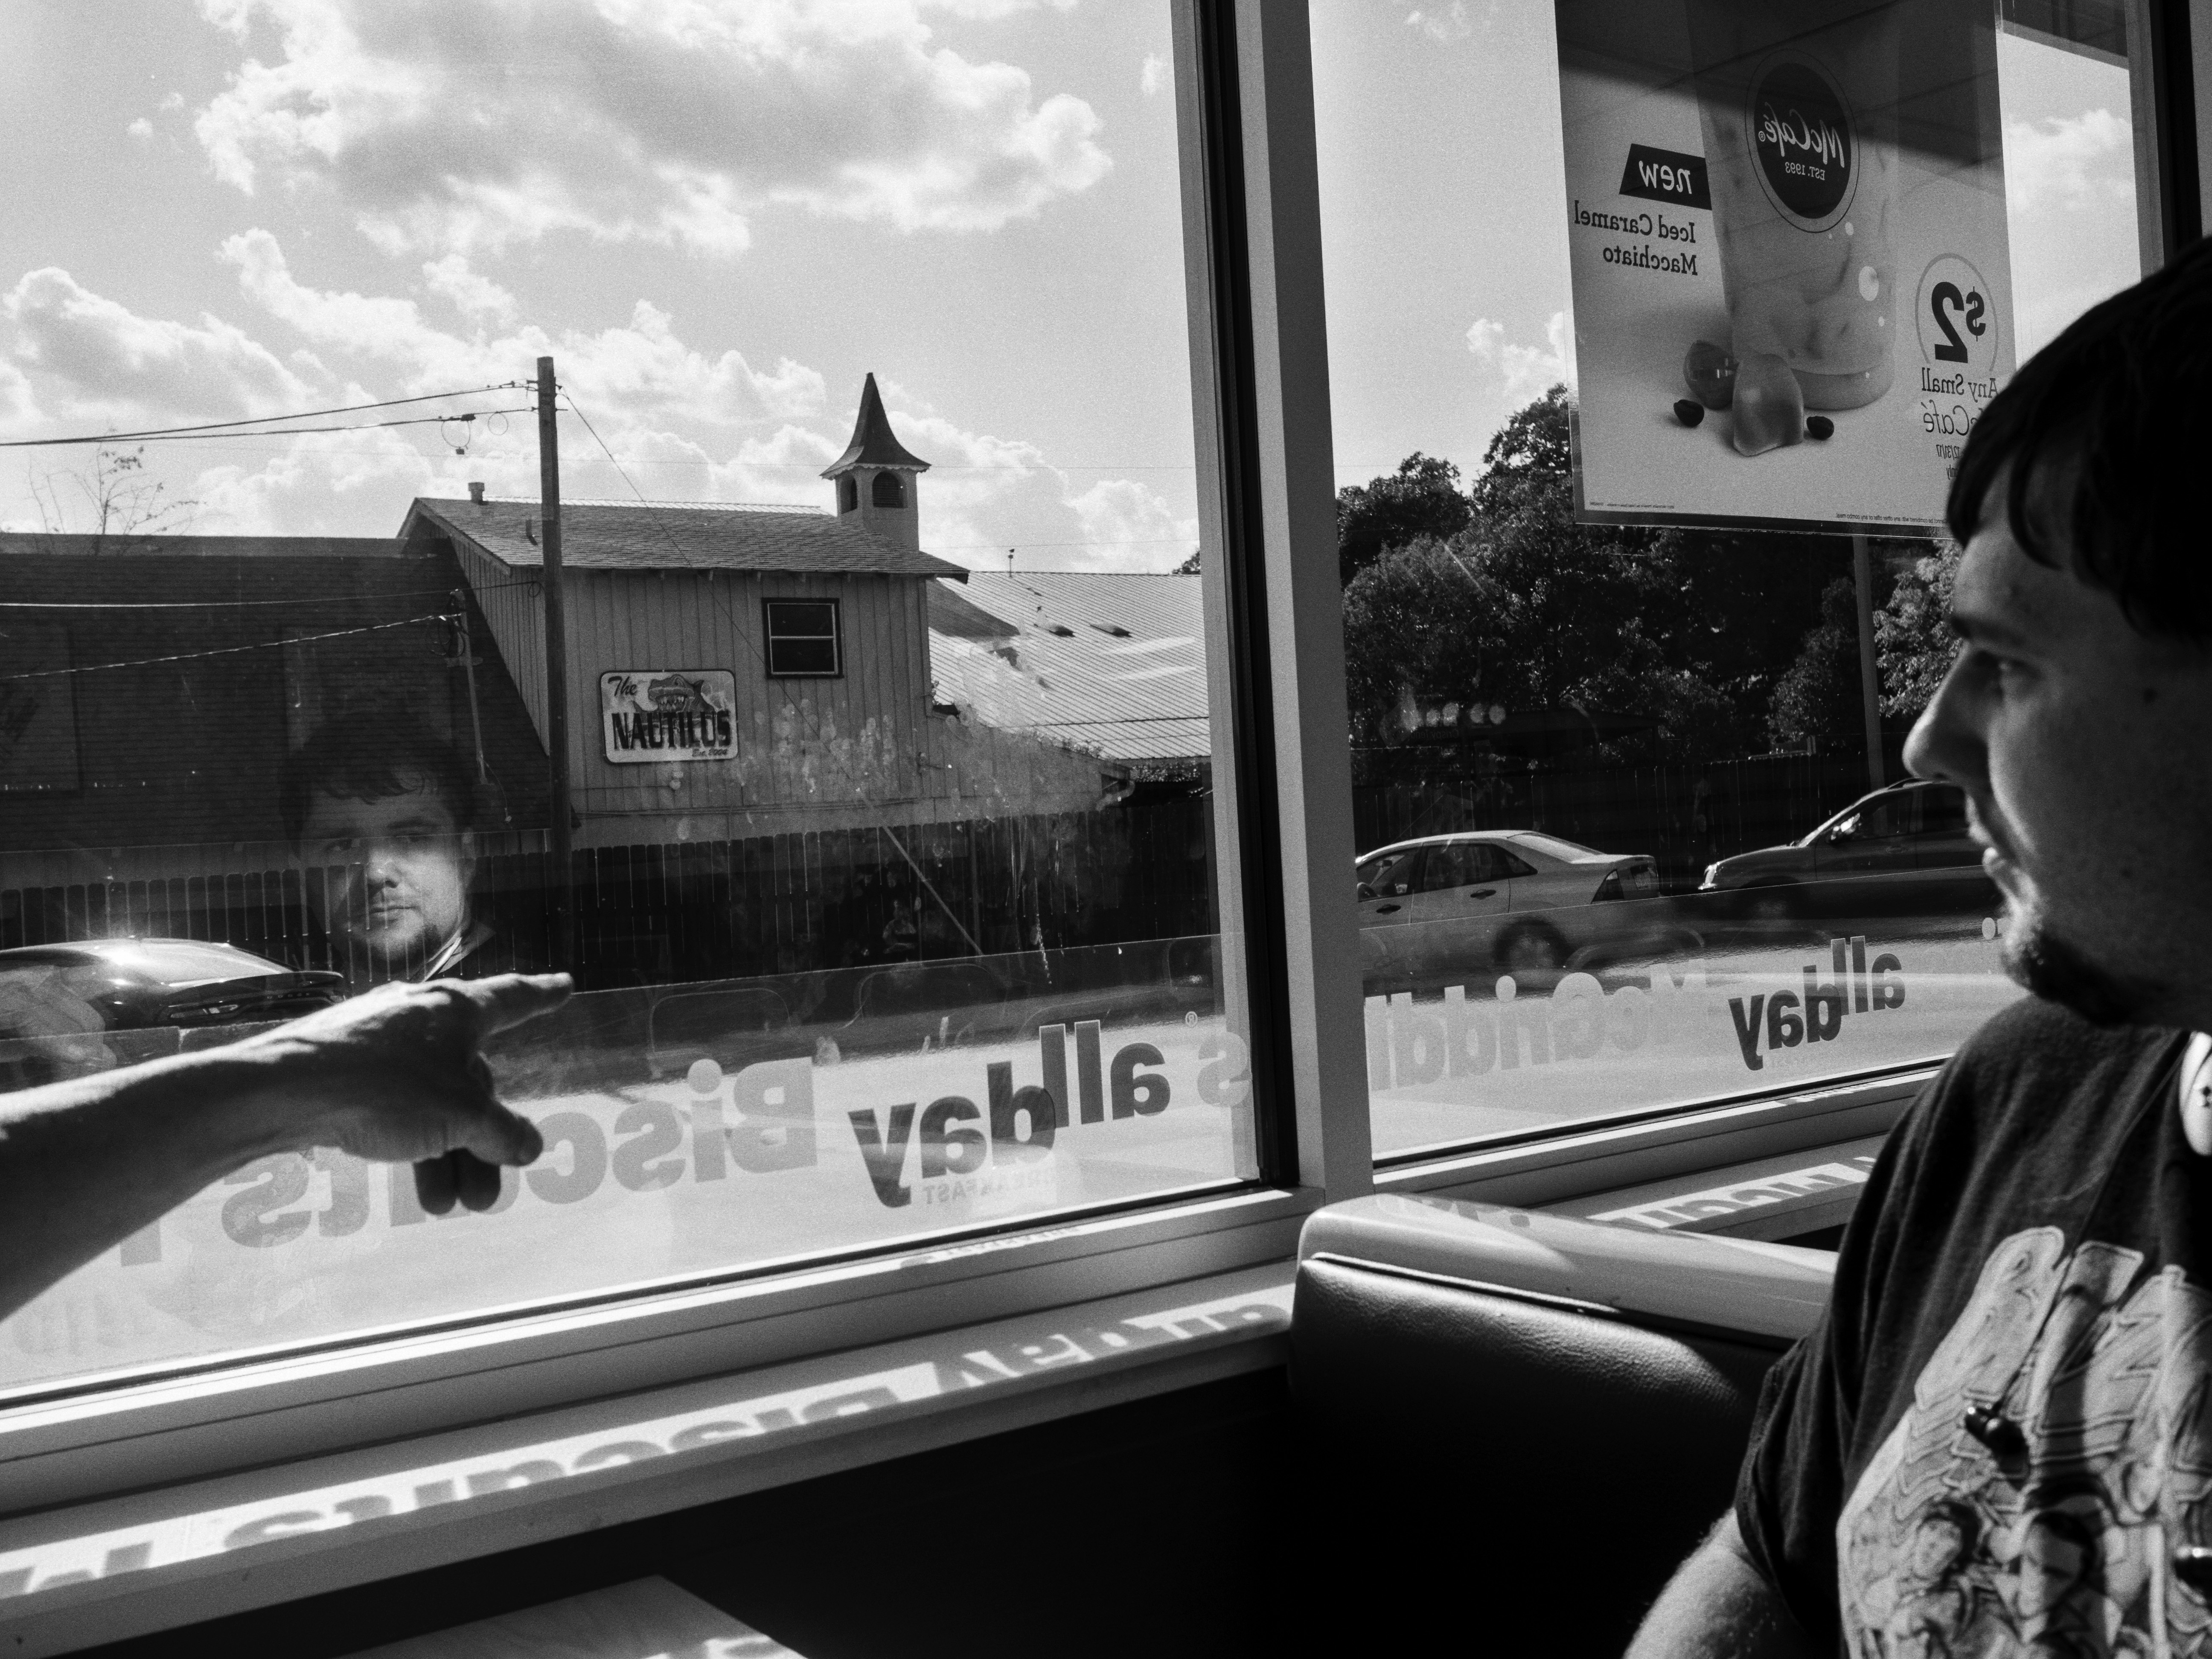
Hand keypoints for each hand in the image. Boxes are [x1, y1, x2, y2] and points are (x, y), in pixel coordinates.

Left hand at [236, 973, 570, 1214]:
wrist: (282, 1094)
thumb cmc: (385, 1089)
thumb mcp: (463, 1117)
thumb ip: (504, 1132)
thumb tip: (529, 1145)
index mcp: (457, 1009)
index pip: (513, 998)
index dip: (542, 996)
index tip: (563, 985)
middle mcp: (421, 1017)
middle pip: (471, 1082)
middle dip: (481, 1143)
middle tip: (487, 1196)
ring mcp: (379, 1042)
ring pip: (432, 1103)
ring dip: (447, 1159)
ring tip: (449, 1207)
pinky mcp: (344, 1070)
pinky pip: (394, 1108)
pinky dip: (411, 1145)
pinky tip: (413, 1186)